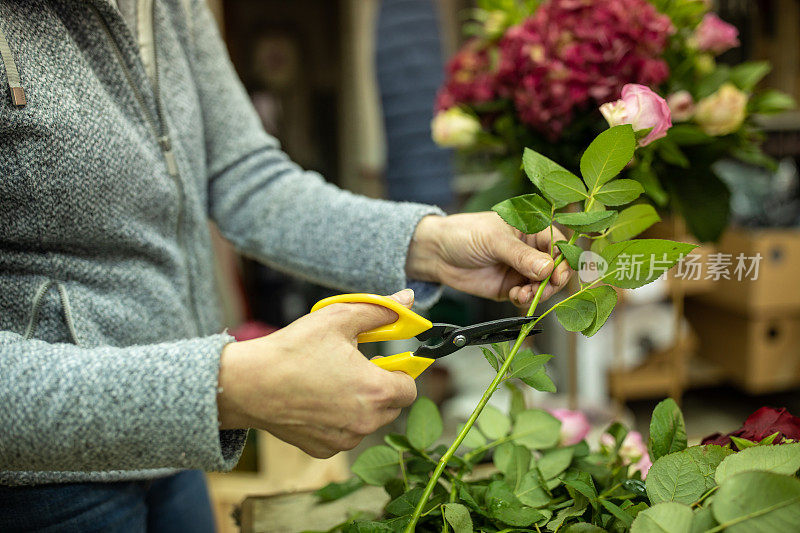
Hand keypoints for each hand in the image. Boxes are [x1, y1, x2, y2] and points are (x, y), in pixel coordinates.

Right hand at [217, 290, 417, 457]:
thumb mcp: (338, 318)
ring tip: (332, 380)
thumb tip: (407, 300)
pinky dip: (338, 419)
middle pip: (392, 405)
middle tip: (356, 366)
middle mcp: (365, 422)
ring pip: (368, 420)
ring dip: (360, 403)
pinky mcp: (324, 449)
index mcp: (375, 391)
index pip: (410, 387)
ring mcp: (344, 439)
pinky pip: (344, 433)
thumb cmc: (293, 350)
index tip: (384, 360)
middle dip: (381, 385)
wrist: (248, 384)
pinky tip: (317, 399)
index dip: (400, 370)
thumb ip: (379, 310)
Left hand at [406, 213, 572, 307]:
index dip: (563, 259)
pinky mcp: (510, 287)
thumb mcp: (494, 240)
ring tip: (523, 294)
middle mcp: (530, 251)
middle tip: (543, 287)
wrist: (437, 253)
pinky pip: (526, 297)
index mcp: (531, 230)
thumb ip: (520, 255)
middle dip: (553, 281)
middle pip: (555, 268)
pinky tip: (515, 297)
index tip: (559, 273)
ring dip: (538, 293)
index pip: (558, 243)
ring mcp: (521, 270)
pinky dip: (525, 300)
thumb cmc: (464, 234)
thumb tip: (547, 268)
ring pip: (543, 286)